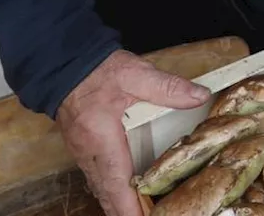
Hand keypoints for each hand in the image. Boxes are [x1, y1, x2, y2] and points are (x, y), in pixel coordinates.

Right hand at [57, 50, 210, 215]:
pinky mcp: (83, 147)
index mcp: (102, 139)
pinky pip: (96, 177)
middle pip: (107, 193)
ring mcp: (83, 152)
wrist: (64, 63)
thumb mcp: (136, 74)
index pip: (116, 183)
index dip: (129, 207)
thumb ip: (168, 87)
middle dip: (125, 211)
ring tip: (140, 212)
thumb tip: (199, 96)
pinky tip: (123, 193)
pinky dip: (111, 190)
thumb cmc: (96, 70)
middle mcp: (89, 152)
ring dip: (117, 203)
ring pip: (100, 188)